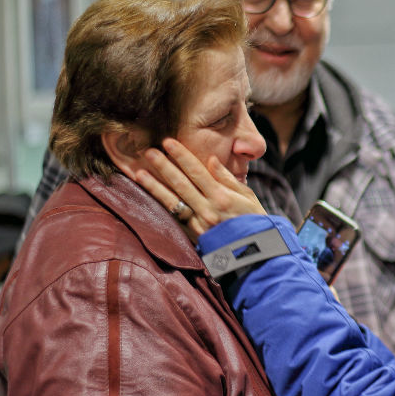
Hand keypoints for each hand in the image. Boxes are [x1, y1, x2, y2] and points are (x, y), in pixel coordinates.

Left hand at [134, 138, 265, 237]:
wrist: (254, 253)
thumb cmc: (254, 219)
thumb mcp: (247, 196)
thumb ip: (227, 178)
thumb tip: (210, 160)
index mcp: (222, 197)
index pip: (197, 172)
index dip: (182, 156)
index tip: (168, 142)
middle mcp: (207, 209)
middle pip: (181, 184)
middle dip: (164, 166)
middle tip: (148, 152)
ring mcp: (198, 223)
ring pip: (172, 201)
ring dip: (154, 186)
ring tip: (139, 173)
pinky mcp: (192, 235)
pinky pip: (173, 216)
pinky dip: (161, 204)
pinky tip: (150, 195)